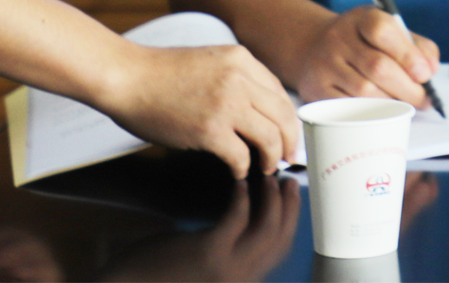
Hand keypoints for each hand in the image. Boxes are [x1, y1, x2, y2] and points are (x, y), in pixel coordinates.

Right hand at [100, 41, 302, 177]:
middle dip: (290, 140)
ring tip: (267, 166)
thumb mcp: (209, 61)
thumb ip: (236, 78)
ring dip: (272, 157)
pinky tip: (238, 170)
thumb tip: (257, 108)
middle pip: (283, 115)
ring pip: (270, 137)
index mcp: (241, 58)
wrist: (127, 78)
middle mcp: (240, 79)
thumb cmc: (160, 73)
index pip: (279, 93)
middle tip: (289, 156)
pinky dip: (243, 168)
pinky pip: (241, 156)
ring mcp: (226, 104)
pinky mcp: (209, 130)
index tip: (288, 133)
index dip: (287, 118)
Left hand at [101, 169, 303, 281]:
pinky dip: (243, 197)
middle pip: (281, 240)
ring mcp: (227, 268)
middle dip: (290, 206)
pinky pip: (238, 218)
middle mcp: (241, 278)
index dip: (290, 220)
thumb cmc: (157, 274)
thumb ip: (225, 248)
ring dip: (273, 199)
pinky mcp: (209, 251)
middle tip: (289, 179)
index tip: (290, 196)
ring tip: (270, 176)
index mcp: (241, 279)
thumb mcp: (202, 266)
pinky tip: (239, 183)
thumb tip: (243, 220)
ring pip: (268, 230)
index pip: (280, 250)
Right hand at [293, 5, 441, 107]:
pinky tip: (383, 111)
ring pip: (365, 91)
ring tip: (406, 105)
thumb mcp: (390, 31)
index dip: (408, 54)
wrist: (316, 47)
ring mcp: (325, 64)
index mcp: (361, 18)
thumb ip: (417, 46)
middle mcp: (339, 38)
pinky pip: (349, 107)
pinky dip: (371, 112)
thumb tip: (432, 69)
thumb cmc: (364, 42)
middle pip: (377, 66)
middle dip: (408, 88)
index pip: (382, 30)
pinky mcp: (317, 90)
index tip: (425, 74)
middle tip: (425, 100)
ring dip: (392, 103)